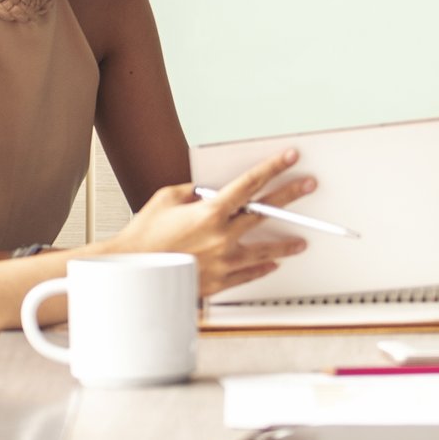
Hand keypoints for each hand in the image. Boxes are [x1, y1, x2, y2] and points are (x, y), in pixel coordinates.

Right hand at [109, 151, 313, 297]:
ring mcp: (222, 261)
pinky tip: (273, 265)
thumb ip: (194, 191)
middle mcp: (221, 235)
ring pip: (263, 251)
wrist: (130, 270)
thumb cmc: (144, 234)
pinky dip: (261, 269)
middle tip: (308, 186)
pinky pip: (247, 275)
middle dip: (290, 196)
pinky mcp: (217, 281)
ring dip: (285, 245)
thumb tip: (211, 190)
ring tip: (301, 242)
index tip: (290, 158)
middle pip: (264, 212)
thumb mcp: (167, 198)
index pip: (249, 184)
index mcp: (210, 211)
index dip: (272, 167)